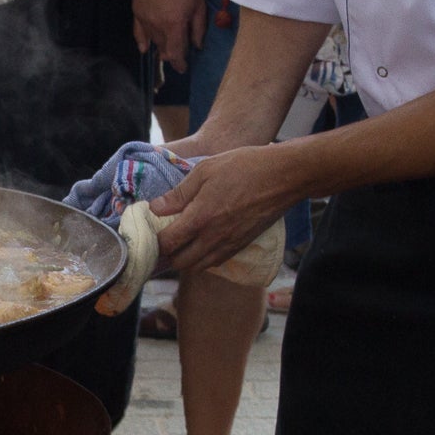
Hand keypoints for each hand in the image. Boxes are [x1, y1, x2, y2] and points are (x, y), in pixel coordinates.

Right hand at [131, 0, 205, 66]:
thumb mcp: (198, 6)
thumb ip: (198, 29)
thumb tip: (197, 46)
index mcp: (174, 26)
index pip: (175, 53)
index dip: (179, 63)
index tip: (183, 68)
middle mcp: (156, 26)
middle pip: (163, 48)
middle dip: (171, 55)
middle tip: (177, 56)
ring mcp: (144, 19)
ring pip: (152, 40)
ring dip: (160, 46)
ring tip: (165, 49)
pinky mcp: (137, 12)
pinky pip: (138, 32)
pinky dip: (142, 41)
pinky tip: (144, 48)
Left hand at [148, 143, 299, 276]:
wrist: (284, 176)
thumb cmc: (245, 167)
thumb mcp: (205, 171)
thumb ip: (178, 194)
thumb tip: (155, 207)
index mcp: (200, 219)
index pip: (168, 243)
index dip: (154, 241)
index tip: (150, 232)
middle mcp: (213, 238)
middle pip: (180, 263)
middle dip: (167, 255)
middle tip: (163, 240)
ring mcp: (229, 245)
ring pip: (198, 267)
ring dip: (185, 260)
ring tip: (180, 244)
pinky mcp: (242, 246)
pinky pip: (215, 262)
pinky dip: (203, 259)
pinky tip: (201, 244)